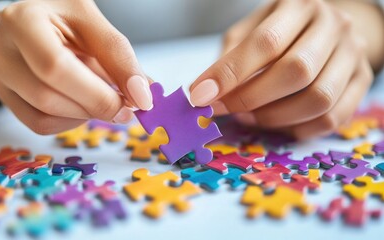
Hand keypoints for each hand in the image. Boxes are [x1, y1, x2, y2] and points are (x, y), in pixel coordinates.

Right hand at [0, 0, 151, 133]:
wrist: (31, 24)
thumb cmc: (62, 19)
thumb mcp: (93, 23)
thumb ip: (119, 58)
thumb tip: (143, 96)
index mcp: (23, 20)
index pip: (56, 67)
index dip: (98, 93)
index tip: (135, 103)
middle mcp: (2, 48)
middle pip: (48, 96)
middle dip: (96, 106)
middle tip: (125, 107)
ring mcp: (0, 75)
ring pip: (45, 114)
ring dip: (85, 114)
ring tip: (103, 97)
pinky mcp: (6, 96)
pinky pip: (40, 124)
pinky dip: (70, 121)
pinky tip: (83, 104)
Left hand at [189, 0, 377, 139]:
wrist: (326, 29)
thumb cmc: (278, 32)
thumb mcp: (249, 32)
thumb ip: (229, 59)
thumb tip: (203, 94)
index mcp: (298, 7)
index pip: (265, 43)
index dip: (230, 74)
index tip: (200, 96)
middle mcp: (333, 26)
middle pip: (296, 72)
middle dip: (251, 98)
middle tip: (225, 109)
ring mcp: (353, 54)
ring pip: (317, 99)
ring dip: (274, 117)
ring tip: (248, 116)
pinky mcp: (362, 81)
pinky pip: (332, 118)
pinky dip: (298, 129)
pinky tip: (277, 123)